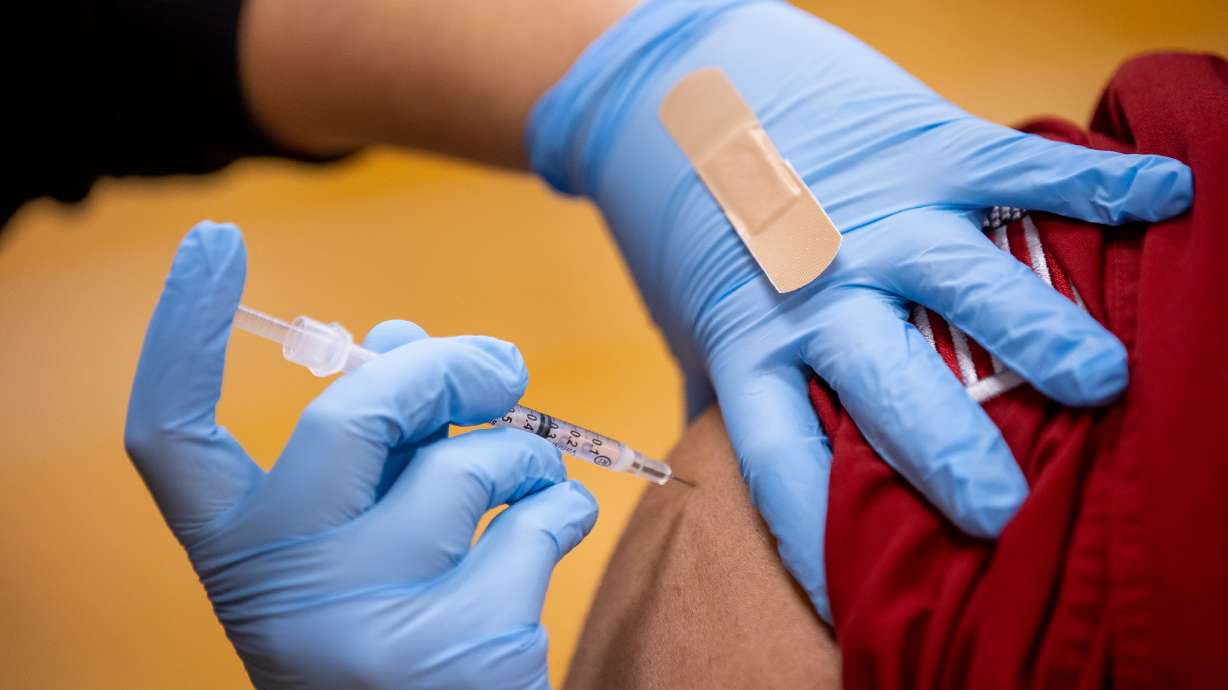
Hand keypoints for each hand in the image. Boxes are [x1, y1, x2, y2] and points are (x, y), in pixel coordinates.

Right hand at [124, 222, 596, 688]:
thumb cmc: (392, 626)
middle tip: (500, 366)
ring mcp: (365, 627)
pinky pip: (540, 517)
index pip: (170, 435)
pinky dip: (561, 503)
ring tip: (528, 475)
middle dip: (443, 366)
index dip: (183, 331)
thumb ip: (366, 445)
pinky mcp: (462, 652)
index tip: (218, 241)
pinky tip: (551, 528)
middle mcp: (280, 592)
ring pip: (466, 464)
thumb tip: (400, 336)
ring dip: (521, 448)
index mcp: (238, 557)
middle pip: (350, 415)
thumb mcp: (348, 546)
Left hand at [527, 0, 1191, 621]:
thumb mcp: (697, 323)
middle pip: (886, 388)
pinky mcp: (916, 145)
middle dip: (951, 456)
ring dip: (1038, 332)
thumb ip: (726, 399)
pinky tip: (1162, 198)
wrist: (676, 89)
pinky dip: (1093, 183)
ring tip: (1101, 381)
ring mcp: (871, 214)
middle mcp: (812, 288)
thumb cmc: (695, 225)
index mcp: (750, 344)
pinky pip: (1014, 168)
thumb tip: (734, 481)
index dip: (820, 539)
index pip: (784, 463)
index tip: (867, 600)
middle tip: (1005, 512)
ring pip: (962, 283)